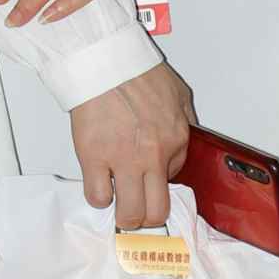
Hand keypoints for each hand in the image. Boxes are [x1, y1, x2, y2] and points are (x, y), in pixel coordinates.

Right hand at [70, 63, 195, 228]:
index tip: (152, 182)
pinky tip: (99, 186)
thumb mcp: (179, 95)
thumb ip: (184, 123)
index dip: (160, 182)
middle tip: (139, 211)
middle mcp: (153, 157)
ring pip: (129, 213)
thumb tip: (179, 143)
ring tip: (119, 206)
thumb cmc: (137, 72)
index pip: (174, 180)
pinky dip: (98, 197)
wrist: (105, 61)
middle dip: (148, 217)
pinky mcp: (94, 158)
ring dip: (124, 216)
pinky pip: (98, 196)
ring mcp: (122, 160)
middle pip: (156, 211)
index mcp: (176, 141)